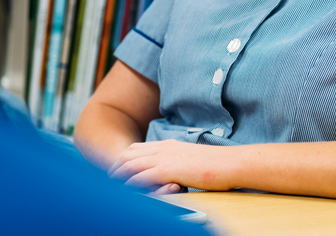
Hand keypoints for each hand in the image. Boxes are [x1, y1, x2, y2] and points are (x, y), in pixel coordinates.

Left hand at [110, 139, 236, 191]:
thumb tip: (174, 172)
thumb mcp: (193, 160)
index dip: (124, 159)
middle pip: (130, 154)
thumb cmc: (217, 165)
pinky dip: (130, 183)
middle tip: (106, 178)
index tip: (115, 169)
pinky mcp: (168, 169)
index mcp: (169, 145)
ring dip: (118, 175)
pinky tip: (124, 190)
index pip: (138, 148)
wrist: (229, 163)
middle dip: (115, 166)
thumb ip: (180, 163)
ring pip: (131, 165)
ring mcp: (165, 158)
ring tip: (108, 185)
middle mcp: (164, 148)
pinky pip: (142, 177)